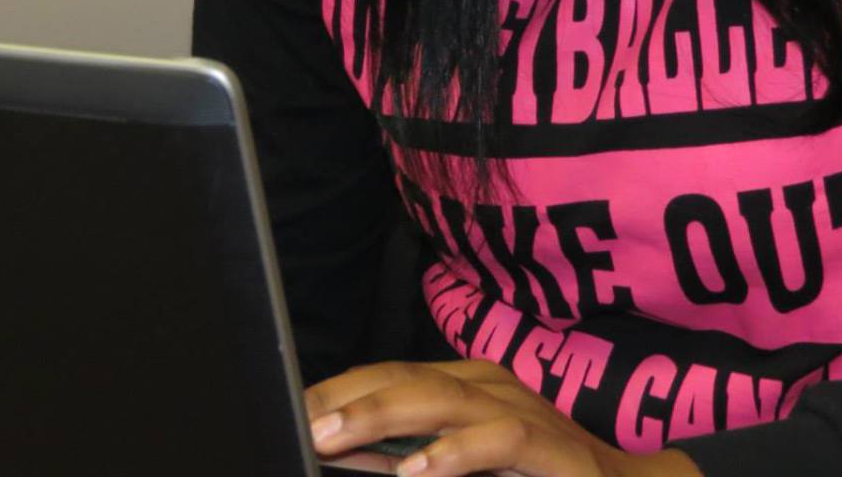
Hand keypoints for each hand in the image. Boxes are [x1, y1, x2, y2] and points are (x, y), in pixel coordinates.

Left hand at [306, 359, 703, 476]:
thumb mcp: (464, 466)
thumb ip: (408, 457)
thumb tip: (342, 452)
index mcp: (464, 384)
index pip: (387, 374)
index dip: (338, 389)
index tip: (289, 406)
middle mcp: (489, 385)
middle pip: (405, 377)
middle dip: (346, 398)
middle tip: (299, 420)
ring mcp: (521, 411)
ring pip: (442, 398)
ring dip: (381, 416)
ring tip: (332, 438)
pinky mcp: (552, 449)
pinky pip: (500, 440)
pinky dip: (455, 454)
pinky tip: (418, 470)